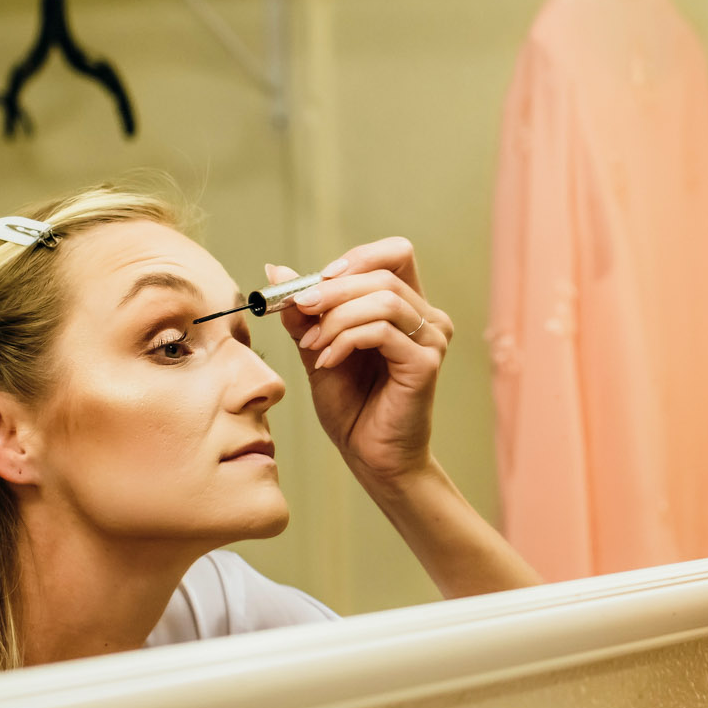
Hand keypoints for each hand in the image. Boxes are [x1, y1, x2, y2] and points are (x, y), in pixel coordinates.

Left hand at [265, 237, 457, 487]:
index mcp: (409, 307)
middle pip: (383, 273)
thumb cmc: (352, 405)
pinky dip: (345, 339)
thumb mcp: (318, 347)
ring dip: (336, 317)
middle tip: (299, 311)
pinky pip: (381, 330)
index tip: (313, 284)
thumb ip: (303, 311)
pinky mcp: (425, 364)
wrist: (368, 455)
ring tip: (313, 346)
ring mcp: (431, 340)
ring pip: (383, 298)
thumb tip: (275, 270)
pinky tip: (326, 361)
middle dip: (332, 290)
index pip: (395, 253)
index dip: (354, 259)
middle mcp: (428, 318)